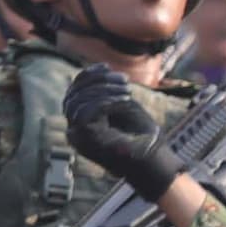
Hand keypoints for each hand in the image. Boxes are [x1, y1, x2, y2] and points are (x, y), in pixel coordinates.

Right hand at [65, 65, 186, 200]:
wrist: (153, 159)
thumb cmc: (141, 135)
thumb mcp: (123, 105)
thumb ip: (106, 90)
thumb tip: (97, 69)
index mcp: (83, 123)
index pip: (73, 93)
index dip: (87, 77)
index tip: (107, 67)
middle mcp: (76, 131)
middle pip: (72, 96)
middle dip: (97, 81)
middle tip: (124, 81)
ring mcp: (78, 138)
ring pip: (76, 103)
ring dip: (104, 91)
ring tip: (126, 94)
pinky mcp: (85, 141)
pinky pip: (85, 113)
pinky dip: (105, 102)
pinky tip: (123, 102)